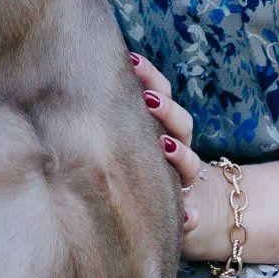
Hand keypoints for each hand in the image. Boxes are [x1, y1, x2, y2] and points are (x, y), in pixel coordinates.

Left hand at [129, 52, 236, 262]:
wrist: (187, 212)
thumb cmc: (143, 167)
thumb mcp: (130, 139)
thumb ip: (116, 114)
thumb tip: (84, 76)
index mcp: (163, 127)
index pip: (162, 95)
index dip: (151, 77)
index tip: (133, 60)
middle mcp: (177, 151)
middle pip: (182, 124)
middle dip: (168, 111)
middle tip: (150, 100)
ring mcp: (185, 181)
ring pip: (192, 164)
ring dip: (181, 156)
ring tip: (166, 147)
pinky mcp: (190, 214)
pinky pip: (194, 216)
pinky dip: (192, 217)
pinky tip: (188, 217)